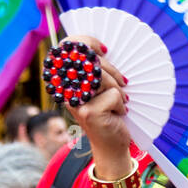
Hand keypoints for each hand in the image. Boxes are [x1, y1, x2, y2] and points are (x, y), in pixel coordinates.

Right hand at [58, 34, 130, 171]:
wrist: (111, 145)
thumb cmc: (108, 113)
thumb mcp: (100, 88)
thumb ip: (96, 70)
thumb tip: (103, 50)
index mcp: (65, 79)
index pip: (68, 47)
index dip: (87, 42)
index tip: (105, 50)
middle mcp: (65, 89)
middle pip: (91, 63)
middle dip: (112, 71)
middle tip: (123, 83)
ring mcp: (76, 101)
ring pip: (103, 78)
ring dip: (118, 90)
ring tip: (119, 102)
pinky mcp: (89, 113)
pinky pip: (113, 95)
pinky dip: (120, 104)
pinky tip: (117, 114)